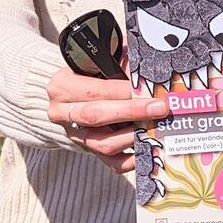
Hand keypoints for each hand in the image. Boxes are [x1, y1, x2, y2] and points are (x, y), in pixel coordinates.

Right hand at [46, 67, 166, 173]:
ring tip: (156, 128)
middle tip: (160, 108)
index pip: (94, 91)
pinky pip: (111, 163)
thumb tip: (148, 71)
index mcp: (62, 86)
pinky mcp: (90, 151)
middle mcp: (62, 113)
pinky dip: (132, 160)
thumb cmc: (96, 70)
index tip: (147, 90)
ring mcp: (75, 135)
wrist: (79, 89)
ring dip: (132, 137)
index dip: (122, 92)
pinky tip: (150, 150)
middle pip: (96, 116)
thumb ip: (122, 62)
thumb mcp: (104, 59)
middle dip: (131, 112)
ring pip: (103, 144)